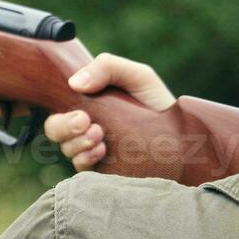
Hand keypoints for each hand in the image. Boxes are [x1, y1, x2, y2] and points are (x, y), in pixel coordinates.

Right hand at [42, 54, 175, 171]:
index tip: (81, 112)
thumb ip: (107, 67)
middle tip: (85, 122)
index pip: (59, 108)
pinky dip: (85, 159)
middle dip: (64, 127)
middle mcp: (86, 128)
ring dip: (78, 143)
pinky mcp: (100, 171)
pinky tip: (102, 152)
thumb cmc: (158, 104)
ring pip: (66, 149)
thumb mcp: (138, 76)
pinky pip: (79, 168)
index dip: (61, 113)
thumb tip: (74, 83)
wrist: (184, 140)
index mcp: (89, 105)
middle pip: (54, 130)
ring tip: (101, 138)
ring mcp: (92, 151)